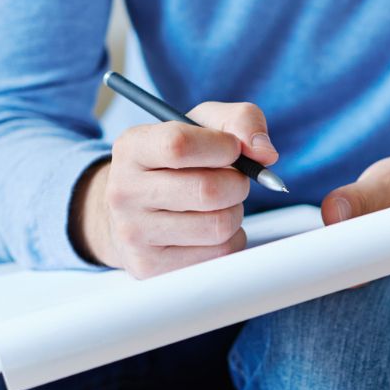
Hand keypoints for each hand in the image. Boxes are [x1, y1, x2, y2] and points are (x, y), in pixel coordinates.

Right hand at [71, 102, 278, 278]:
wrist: (136, 215)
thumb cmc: (179, 166)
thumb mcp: (202, 128)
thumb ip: (240, 121)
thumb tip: (265, 152)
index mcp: (131, 148)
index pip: (179, 145)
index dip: (222, 146)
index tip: (233, 150)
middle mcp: (124, 191)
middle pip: (208, 191)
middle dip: (237, 184)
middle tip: (232, 181)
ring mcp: (134, 234)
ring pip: (218, 226)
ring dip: (234, 214)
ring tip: (218, 206)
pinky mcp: (152, 267)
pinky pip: (219, 254)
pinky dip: (230, 240)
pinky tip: (210, 231)